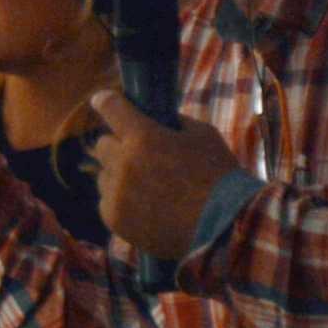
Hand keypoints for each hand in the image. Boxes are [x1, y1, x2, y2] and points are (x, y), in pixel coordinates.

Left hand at [88, 89, 243, 263]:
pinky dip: (121, 203)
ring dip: (119, 177)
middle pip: (102, 145)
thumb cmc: (218, 176)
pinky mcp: (114, 219)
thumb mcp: (202, 135)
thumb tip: (156, 120)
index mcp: (142, 137)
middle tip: (139, 156)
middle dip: (119, 146)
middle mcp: (122, 163)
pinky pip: (107, 202)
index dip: (107, 102)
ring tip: (147, 188)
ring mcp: (116, 194)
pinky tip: (145, 208)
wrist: (224, 226)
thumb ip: (173, 123)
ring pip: (104, 176)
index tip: (103, 101)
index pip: (110, 107)